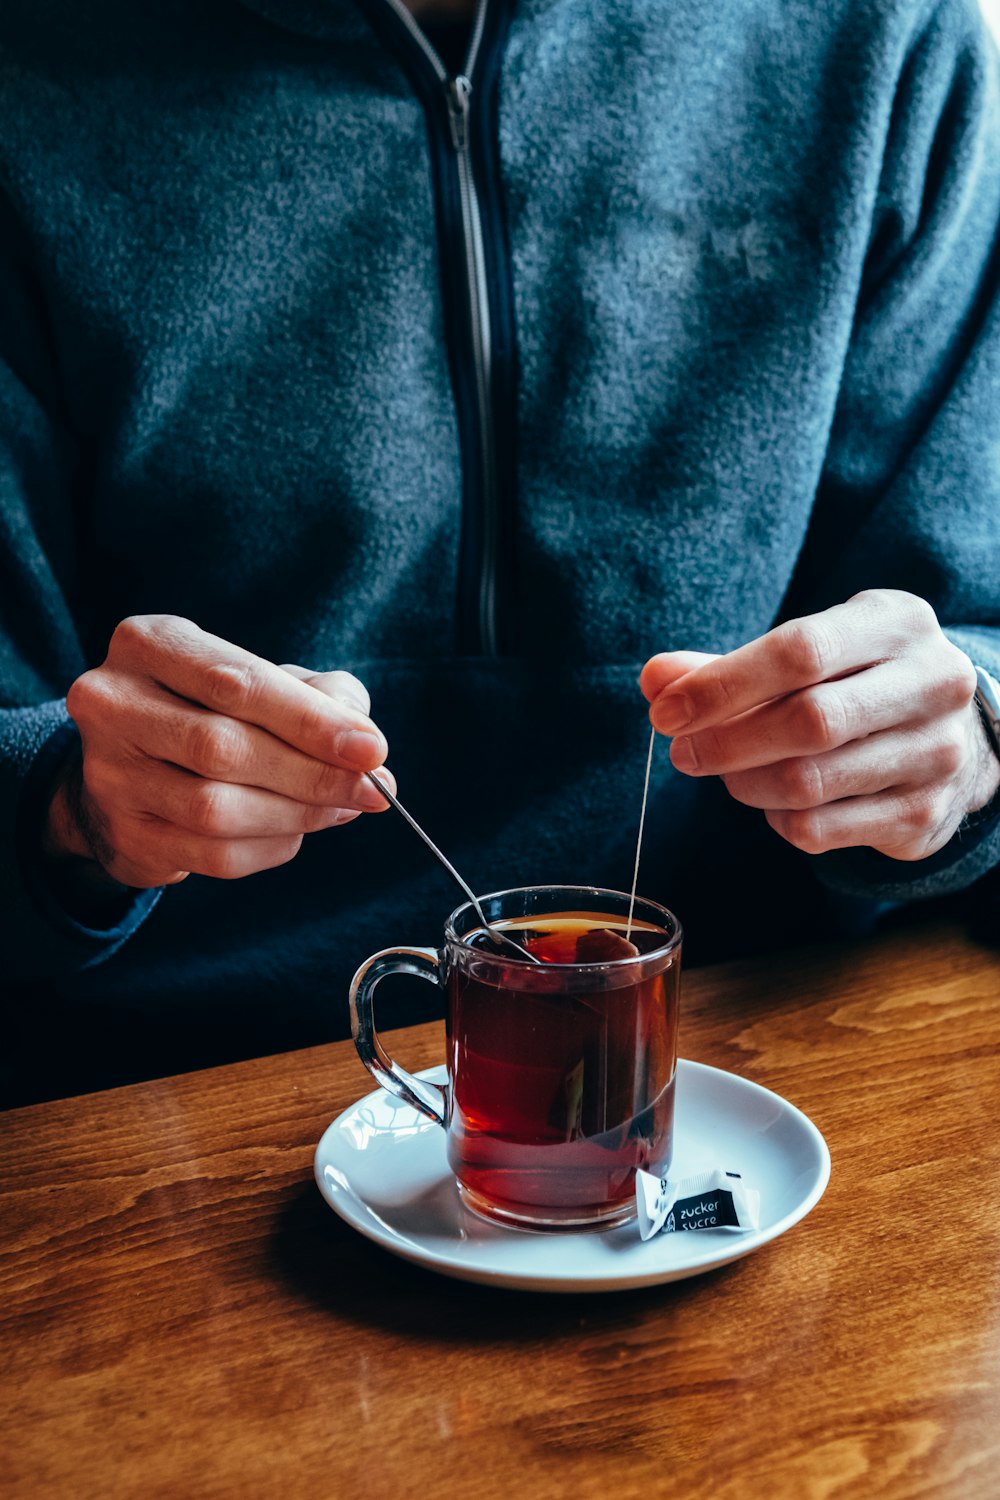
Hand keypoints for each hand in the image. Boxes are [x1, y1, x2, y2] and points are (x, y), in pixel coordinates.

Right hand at [45, 615, 394, 886]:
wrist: (138, 768)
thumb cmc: (216, 711)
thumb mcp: (265, 682)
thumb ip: (322, 698)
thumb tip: (368, 750)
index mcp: (149, 644)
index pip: (238, 684)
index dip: (311, 721)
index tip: (373, 750)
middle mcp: (112, 703)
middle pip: (223, 748)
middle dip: (313, 774)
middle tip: (373, 790)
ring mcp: (109, 774)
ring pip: (215, 809)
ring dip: (297, 816)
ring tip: (340, 808)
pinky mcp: (122, 834)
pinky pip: (211, 855)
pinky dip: (269, 847)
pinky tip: (294, 832)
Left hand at [640, 590, 999, 861]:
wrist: (954, 737)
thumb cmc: (857, 683)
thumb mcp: (808, 654)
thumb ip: (728, 666)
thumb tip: (656, 679)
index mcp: (897, 624)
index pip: (800, 651)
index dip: (723, 685)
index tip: (667, 711)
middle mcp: (933, 684)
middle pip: (809, 721)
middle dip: (728, 742)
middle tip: (683, 753)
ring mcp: (936, 754)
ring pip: (809, 782)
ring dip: (745, 784)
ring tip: (729, 774)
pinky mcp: (923, 816)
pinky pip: (820, 828)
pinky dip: (778, 820)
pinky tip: (776, 802)